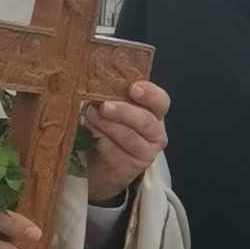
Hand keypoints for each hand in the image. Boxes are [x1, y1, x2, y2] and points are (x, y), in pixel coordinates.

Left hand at [82, 80, 169, 205]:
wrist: (99, 165)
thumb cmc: (107, 129)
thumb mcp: (111, 109)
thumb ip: (111, 96)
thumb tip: (95, 80)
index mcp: (153, 112)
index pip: (160, 101)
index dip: (150, 94)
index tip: (133, 88)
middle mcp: (155, 132)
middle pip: (146, 120)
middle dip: (123, 112)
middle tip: (104, 106)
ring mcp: (146, 152)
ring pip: (129, 137)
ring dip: (108, 126)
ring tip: (89, 117)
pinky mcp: (132, 168)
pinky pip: (116, 153)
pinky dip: (101, 142)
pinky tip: (90, 135)